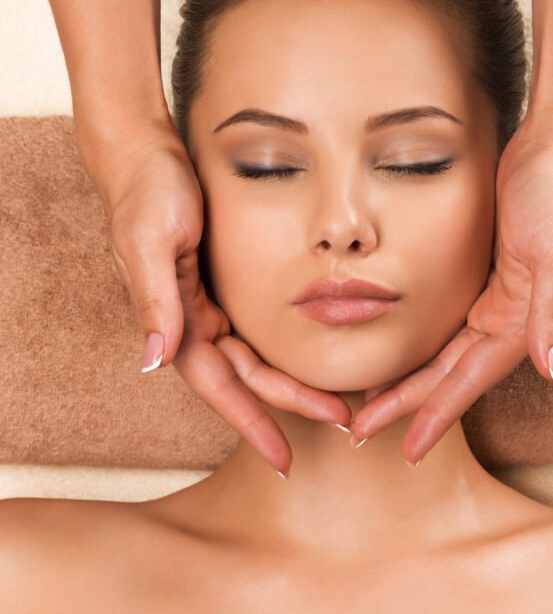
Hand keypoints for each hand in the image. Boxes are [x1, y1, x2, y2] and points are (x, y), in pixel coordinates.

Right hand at [79, 125, 352, 476]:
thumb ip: (154, 297)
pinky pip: (261, 333)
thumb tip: (151, 360)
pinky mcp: (227, 290)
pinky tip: (318, 360)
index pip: (219, 388)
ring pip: (258, 362)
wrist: (146, 153)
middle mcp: (194, 324)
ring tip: (343, 403)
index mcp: (175, 322)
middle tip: (343, 425)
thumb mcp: (150, 239)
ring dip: (296, 385)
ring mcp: (211, 309)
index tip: (283, 459)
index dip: (251, 424)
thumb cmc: (148, 191)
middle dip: (292, 407)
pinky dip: (289, 352)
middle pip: (249, 380)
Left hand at [350, 106, 552, 463]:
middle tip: (360, 434)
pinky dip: (420, 346)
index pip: (471, 381)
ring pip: (444, 356)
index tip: (407, 449)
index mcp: (521, 322)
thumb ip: (551, 315)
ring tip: (369, 407)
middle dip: (409, 407)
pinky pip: (445, 326)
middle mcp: (507, 319)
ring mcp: (494, 301)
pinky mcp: (481, 278)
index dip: (439, 416)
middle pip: (449, 376)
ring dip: (411, 383)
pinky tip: (396, 355)